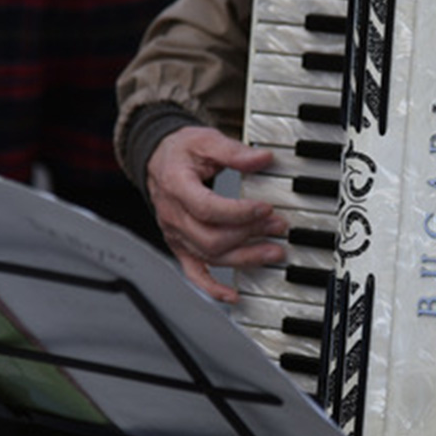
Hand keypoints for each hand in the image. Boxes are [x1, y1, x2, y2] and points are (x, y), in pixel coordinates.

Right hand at [146, 126, 286, 301]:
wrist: (158, 159)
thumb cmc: (182, 151)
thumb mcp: (206, 140)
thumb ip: (234, 152)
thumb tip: (263, 159)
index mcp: (177, 187)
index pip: (208, 208)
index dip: (239, 213)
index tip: (266, 208)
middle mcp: (173, 216)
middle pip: (211, 237)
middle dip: (249, 234)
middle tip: (278, 225)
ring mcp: (176, 235)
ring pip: (210, 256)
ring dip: (244, 257)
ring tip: (274, 250)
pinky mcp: (181, 246)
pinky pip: (194, 273)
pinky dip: (213, 288)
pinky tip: (233, 295)